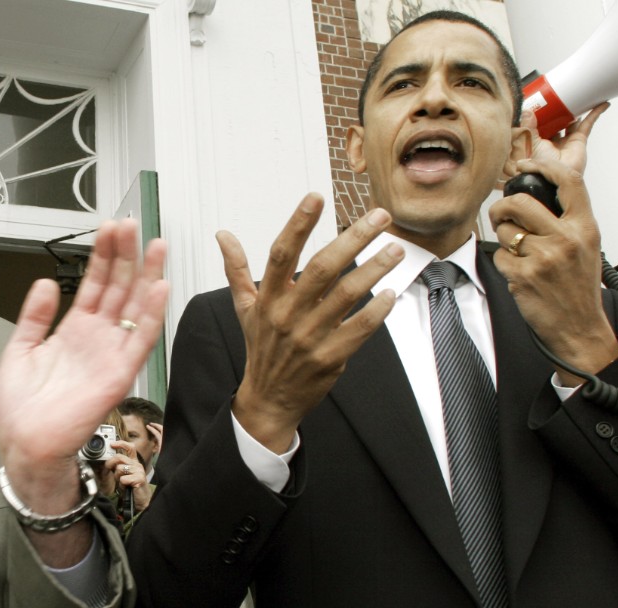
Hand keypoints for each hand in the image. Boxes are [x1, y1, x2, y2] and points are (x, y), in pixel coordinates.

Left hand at [0, 219, 167, 515]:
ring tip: (155, 246)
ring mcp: (110, 354)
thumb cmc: (21, 407)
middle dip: (126, 255)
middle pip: (119, 288)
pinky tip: (159, 288)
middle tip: (132, 225)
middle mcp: (96, 338)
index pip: (95, 284)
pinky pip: (139, 340)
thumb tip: (47, 282)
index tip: (108, 229)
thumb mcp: (21, 349)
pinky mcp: (118, 374)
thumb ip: (36, 316)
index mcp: (74, 331)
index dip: (103, 255)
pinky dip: (151, 315)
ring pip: (135, 307)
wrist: (24, 443)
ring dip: (147, 276)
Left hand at [106, 440, 152, 511]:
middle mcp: (137, 464)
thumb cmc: (130, 487)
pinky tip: (127, 487)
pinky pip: (123, 479)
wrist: (140, 499)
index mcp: (133, 462)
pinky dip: (122, 484)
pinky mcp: (139, 478)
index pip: (130, 448)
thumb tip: (108, 462)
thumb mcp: (123, 475)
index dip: (121, 444)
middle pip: (120, 458)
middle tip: (110, 470)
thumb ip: (118, 467)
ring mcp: (139, 471)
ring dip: (117, 477)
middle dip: (111, 464)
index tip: (112, 444)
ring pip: (120, 469)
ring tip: (123, 482)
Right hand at [224, 195, 402, 452]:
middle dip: (353, 239)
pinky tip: (391, 292)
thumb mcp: (245, 307)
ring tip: (395, 248)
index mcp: (267, 298)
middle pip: (322, 268)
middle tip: (379, 217)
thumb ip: (237, 269)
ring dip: (375, 269)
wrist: (268, 398)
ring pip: (347, 295)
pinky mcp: (330, 357)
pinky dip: (377, 310)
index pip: (280, 253)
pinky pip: (359, 329)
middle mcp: (287, 314)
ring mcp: (309, 337)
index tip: (316, 198)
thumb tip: (223, 235)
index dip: (298, 224)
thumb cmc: (261, 347)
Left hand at [490, 158, 617, 384]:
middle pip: (521, 202)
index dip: (543, 167)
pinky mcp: (523, 275)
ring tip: (519, 252)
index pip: (568, 182)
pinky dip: (504, 262)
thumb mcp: (585, 245)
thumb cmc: (578, 286)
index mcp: (585, 227)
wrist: (578, 326)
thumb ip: (567, 217)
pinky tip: (519, 272)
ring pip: (506, 231)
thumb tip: (540, 188)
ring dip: (504, 239)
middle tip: (501, 215)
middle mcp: (566, 239)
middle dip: (503, 207)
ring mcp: (544, 257)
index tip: (526, 166)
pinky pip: (500, 255)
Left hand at [521, 102, 608, 175]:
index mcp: (538, 140)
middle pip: (558, 120)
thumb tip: (527, 110)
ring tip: (582, 95)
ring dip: (579, 109)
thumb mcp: (530, 141)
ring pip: (574, 120)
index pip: (540, 123)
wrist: (552, 176)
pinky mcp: (579, 140)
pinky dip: (595, 114)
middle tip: (562, 94)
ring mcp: (567, 140)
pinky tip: (602, 104)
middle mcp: (553, 140)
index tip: (542, 99)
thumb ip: (528, 126)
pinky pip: (589, 124)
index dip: (542, 112)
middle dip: (560, 109)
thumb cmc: (538, 164)